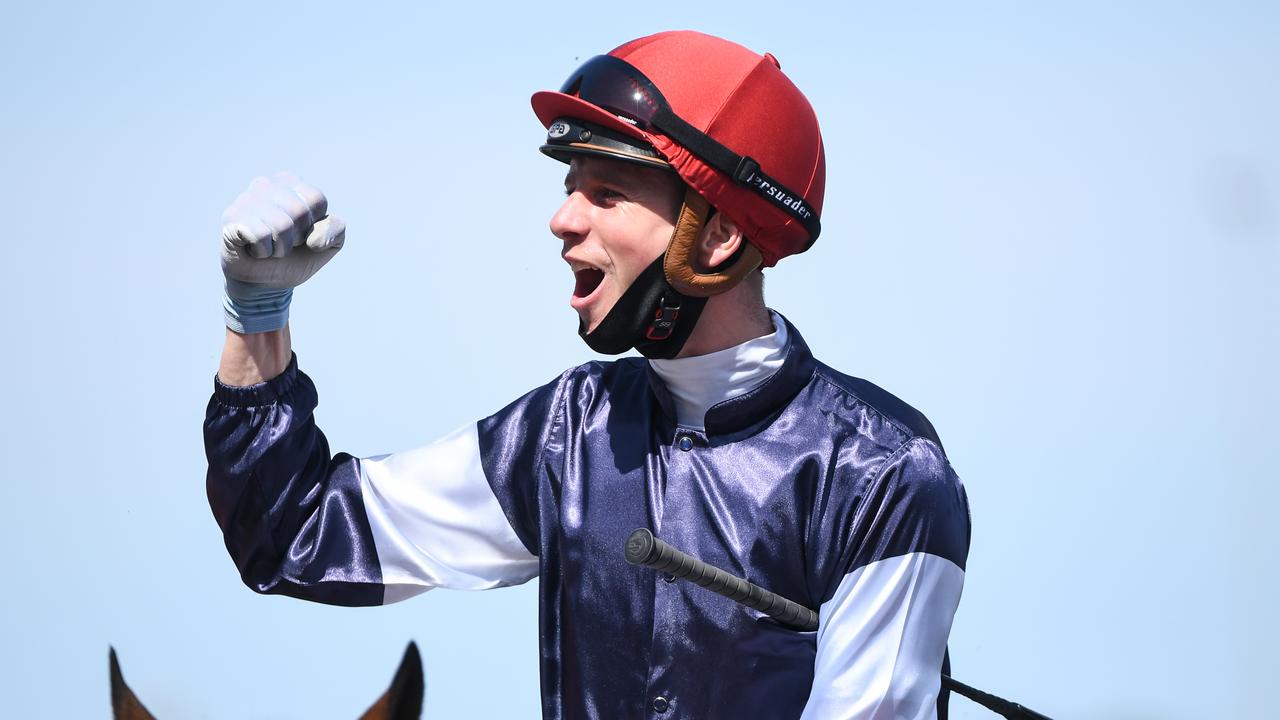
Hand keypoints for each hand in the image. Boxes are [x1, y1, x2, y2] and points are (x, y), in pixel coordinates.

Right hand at [220, 172, 344, 332]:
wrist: (265, 284)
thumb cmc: (295, 257)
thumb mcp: (327, 245)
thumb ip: (336, 231)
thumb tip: (315, 239)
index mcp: (292, 184)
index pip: (317, 200)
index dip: (313, 226)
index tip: (302, 234)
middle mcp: (267, 184)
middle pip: (299, 212)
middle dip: (295, 238)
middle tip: (282, 242)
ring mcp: (246, 199)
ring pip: (280, 225)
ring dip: (279, 247)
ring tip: (268, 247)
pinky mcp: (231, 217)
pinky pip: (260, 235)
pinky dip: (262, 251)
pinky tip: (253, 249)